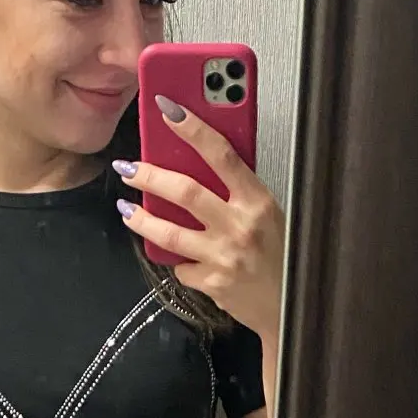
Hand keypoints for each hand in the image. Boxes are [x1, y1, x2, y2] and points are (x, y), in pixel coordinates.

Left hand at [115, 99, 285, 342]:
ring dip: (141, 219)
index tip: (168, 110)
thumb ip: (239, 191)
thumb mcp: (269, 214)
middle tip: (129, 168)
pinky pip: (181, 266)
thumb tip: (204, 162)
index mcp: (257, 202)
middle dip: (149, 176)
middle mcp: (240, 227)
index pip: (221, 155)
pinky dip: (178, 260)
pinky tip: (180, 258)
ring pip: (169, 232)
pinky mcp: (212, 283)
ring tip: (127, 210)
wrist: (290, 308)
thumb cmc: (283, 256)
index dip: (193, 129)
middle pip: (185, 192)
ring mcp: (223, 257)